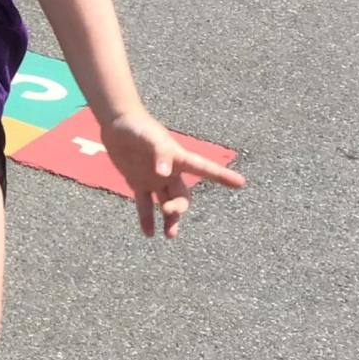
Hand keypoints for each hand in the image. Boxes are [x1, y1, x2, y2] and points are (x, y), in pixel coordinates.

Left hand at [102, 108, 245, 239]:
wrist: (117, 124)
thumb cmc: (138, 127)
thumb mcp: (150, 137)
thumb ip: (160, 153)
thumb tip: (164, 174)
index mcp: (179, 158)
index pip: (205, 169)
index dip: (223, 176)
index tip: (241, 183)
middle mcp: (170, 172)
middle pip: (182, 196)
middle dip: (179, 208)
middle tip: (169, 211)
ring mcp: (154, 179)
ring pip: (167, 204)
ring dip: (169, 220)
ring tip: (169, 235)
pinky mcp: (138, 183)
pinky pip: (145, 204)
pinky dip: (147, 219)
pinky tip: (149, 234)